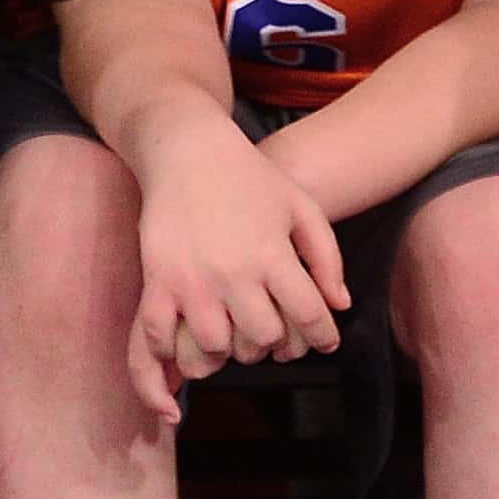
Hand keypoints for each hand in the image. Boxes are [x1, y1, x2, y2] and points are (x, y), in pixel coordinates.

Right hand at [123, 109, 349, 422]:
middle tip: (271, 332)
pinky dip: (170, 351)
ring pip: (214, 347)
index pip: (309, 317)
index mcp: (272, 255)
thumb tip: (340, 305)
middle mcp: (233, 273)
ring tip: (231, 333)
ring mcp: (192, 279)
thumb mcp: (300, 206)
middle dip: (273, 342)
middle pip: (262, 339)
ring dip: (226, 348)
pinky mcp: (157, 279)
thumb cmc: (248, 176)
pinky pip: (159, 336)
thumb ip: (327, 257)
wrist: (187, 148)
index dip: (324, 337)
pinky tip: (184, 342)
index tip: (324, 341)